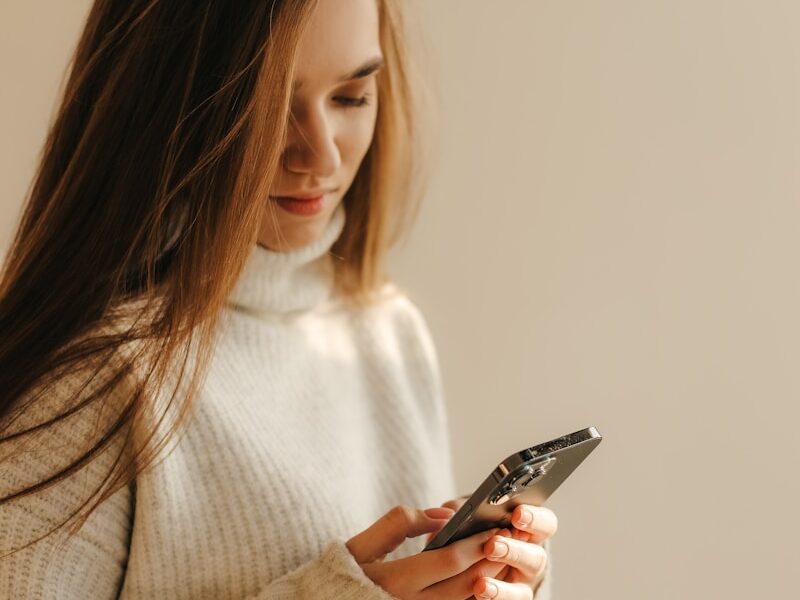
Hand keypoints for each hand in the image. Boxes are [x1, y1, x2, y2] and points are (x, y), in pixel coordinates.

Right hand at [346, 504, 511, 598]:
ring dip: (491, 580)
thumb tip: (444, 515)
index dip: (476, 544)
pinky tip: (484, 578)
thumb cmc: (346, 574)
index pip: (448, 562)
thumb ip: (401, 523)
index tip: (495, 529)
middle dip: (492, 561)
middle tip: (510, 541)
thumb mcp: (363, 544)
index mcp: (394, 582)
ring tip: (504, 556)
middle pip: (466, 585)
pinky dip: (475, 595)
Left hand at [430, 498, 557, 598]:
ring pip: (521, 592)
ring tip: (480, 584)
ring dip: (501, 588)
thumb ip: (462, 511)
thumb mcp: (469, 516)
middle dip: (514, 551)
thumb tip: (449, 516)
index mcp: (529, 532)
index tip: (517, 514)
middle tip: (492, 545)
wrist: (461, 565)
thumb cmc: (472, 530)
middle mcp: (530, 560)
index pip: (545, 523)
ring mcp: (520, 586)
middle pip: (537, 558)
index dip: (534, 518)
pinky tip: (477, 594)